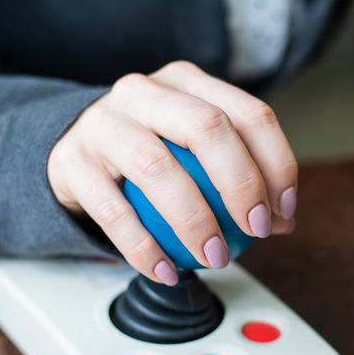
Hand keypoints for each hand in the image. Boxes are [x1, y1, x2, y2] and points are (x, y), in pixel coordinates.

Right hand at [47, 61, 297, 285]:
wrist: (69, 149)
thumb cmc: (144, 152)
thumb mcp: (192, 149)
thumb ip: (237, 176)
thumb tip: (282, 219)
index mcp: (186, 83)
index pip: (249, 113)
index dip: (277, 163)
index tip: (284, 209)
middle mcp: (144, 92)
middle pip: (207, 127)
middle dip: (242, 184)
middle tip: (257, 229)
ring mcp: (103, 123)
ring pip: (158, 168)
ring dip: (195, 221)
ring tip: (214, 257)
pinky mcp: (72, 161)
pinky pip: (114, 212)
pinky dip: (144, 249)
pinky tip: (167, 271)